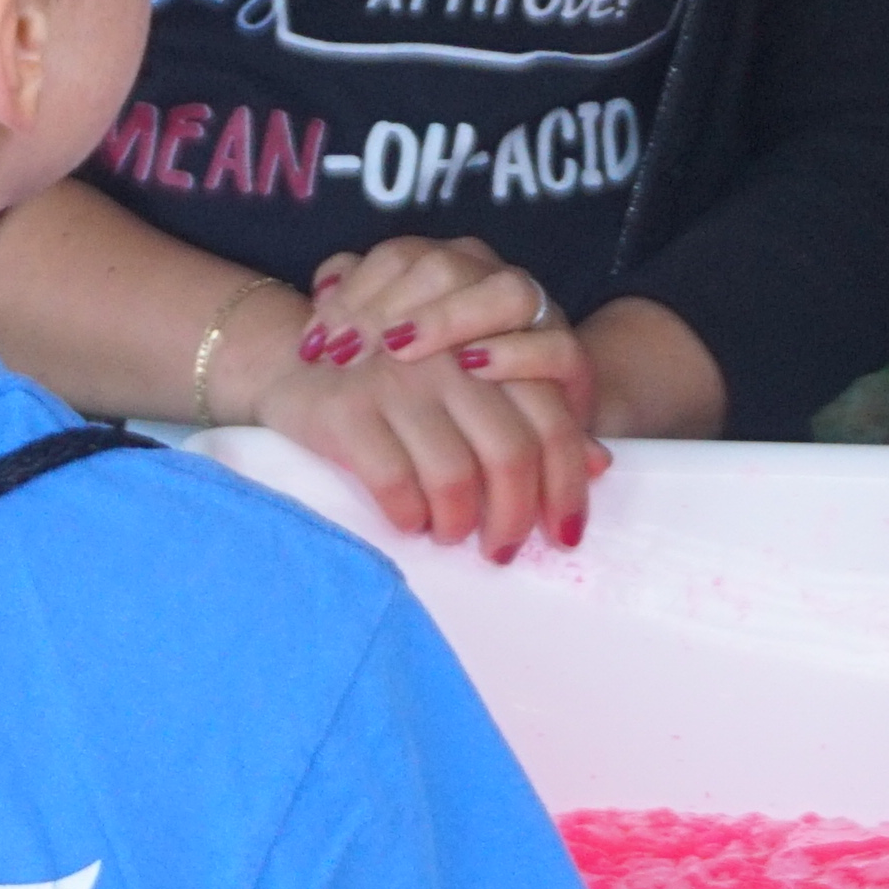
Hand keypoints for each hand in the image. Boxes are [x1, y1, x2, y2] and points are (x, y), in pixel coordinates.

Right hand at [259, 237, 603, 561]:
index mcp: (491, 339)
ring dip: (459, 524)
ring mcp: (396, 378)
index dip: (565, 486)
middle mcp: (449, 353)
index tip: (563, 533)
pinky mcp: (345, 409)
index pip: (551, 421)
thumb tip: (598, 465)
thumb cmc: (399, 374)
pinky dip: (410, 517)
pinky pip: (396, 485)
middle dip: (513, 519)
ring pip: (456, 477)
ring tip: (451, 533)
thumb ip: (536, 410)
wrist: (290, 355)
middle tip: (501, 549)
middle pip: (511, 454)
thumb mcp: (473, 378)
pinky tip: (410, 521)